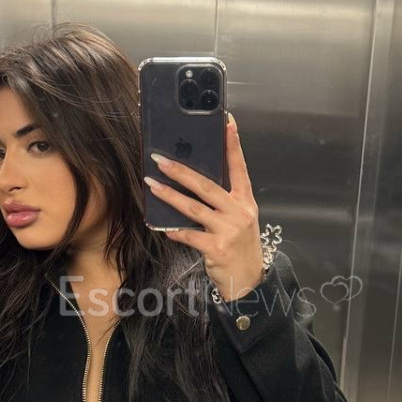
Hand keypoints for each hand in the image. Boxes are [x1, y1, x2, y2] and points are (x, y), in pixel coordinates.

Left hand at [144, 113, 265, 300]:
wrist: (250, 280)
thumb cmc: (240, 246)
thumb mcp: (240, 219)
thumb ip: (223, 201)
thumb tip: (194, 182)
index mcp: (245, 200)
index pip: (239, 167)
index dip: (233, 144)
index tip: (227, 121)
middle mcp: (239, 211)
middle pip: (207, 185)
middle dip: (182, 170)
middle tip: (160, 159)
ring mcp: (229, 230)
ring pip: (194, 208)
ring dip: (170, 196)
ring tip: (151, 185)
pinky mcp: (217, 248)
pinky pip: (189, 235)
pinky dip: (173, 230)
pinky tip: (160, 225)